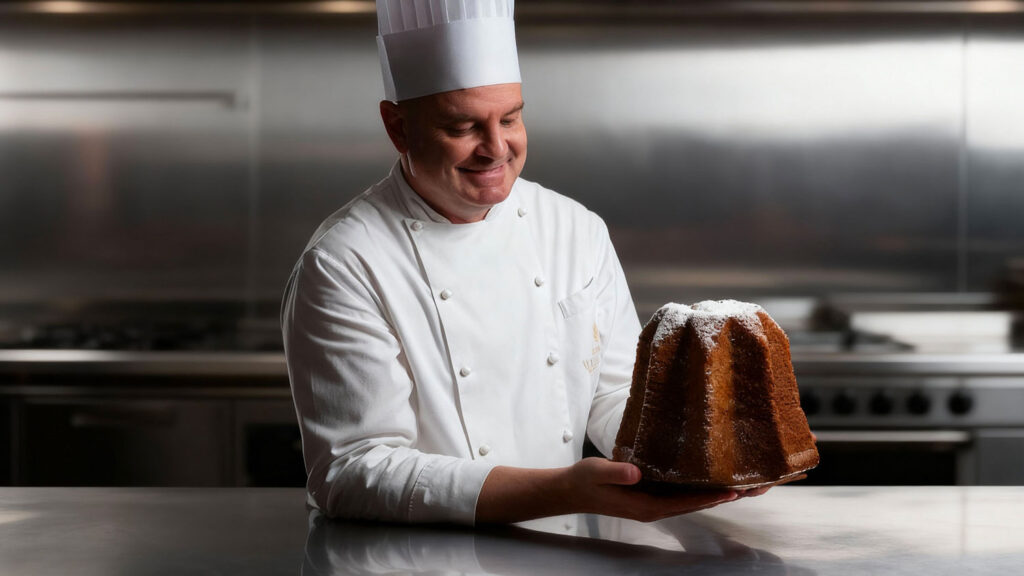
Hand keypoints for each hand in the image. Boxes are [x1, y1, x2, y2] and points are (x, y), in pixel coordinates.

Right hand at [561, 458, 740, 522]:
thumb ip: (617, 471)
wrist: (571, 491)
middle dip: (717, 498)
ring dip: (710, 495)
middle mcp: (653, 509)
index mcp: (645, 506)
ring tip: (733, 483)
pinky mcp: (648, 497)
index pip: (684, 504)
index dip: (708, 498)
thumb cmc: (584, 480)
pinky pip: (678, 496)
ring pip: (688, 502)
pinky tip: (704, 479)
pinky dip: (695, 490)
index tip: (730, 493)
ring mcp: (651, 505)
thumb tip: (637, 472)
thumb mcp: (597, 471)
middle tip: (744, 487)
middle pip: (692, 505)